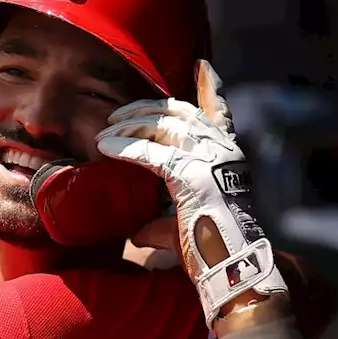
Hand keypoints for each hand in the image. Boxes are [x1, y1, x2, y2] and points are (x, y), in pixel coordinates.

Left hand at [96, 60, 288, 326]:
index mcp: (227, 158)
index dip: (210, 88)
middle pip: (180, 113)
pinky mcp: (195, 179)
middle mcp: (224, 152)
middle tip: (117, 115)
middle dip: (145, 109)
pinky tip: (105, 146)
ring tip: (105, 132)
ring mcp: (212, 162)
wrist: (233, 272)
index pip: (218, 113)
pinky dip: (126, 147)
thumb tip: (135, 231)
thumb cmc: (211, 252)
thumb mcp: (182, 227)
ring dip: (130, 124)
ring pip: (165, 126)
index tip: (203, 66)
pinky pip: (153, 154)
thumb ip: (160, 221)